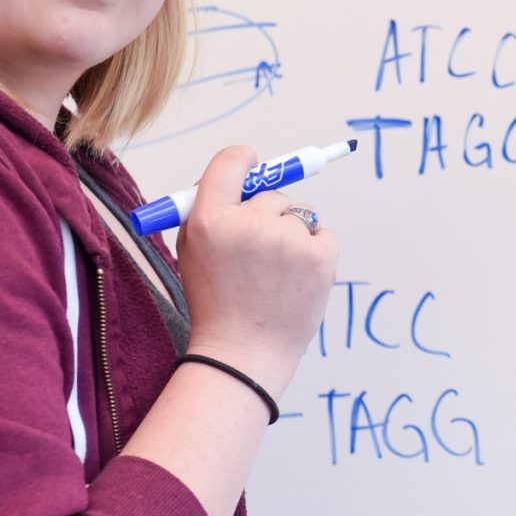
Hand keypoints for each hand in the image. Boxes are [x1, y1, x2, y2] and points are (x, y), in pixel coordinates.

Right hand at [171, 145, 338, 392]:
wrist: (242, 355)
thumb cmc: (215, 303)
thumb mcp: (192, 251)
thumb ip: (209, 209)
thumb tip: (241, 172)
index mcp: (210, 220)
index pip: (232, 162)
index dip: (244, 160)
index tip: (251, 165)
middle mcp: (250, 223)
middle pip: (270, 193)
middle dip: (266, 215)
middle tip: (257, 253)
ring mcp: (289, 240)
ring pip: (299, 215)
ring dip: (291, 235)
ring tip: (275, 275)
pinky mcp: (321, 256)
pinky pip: (324, 233)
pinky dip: (315, 250)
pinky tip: (296, 278)